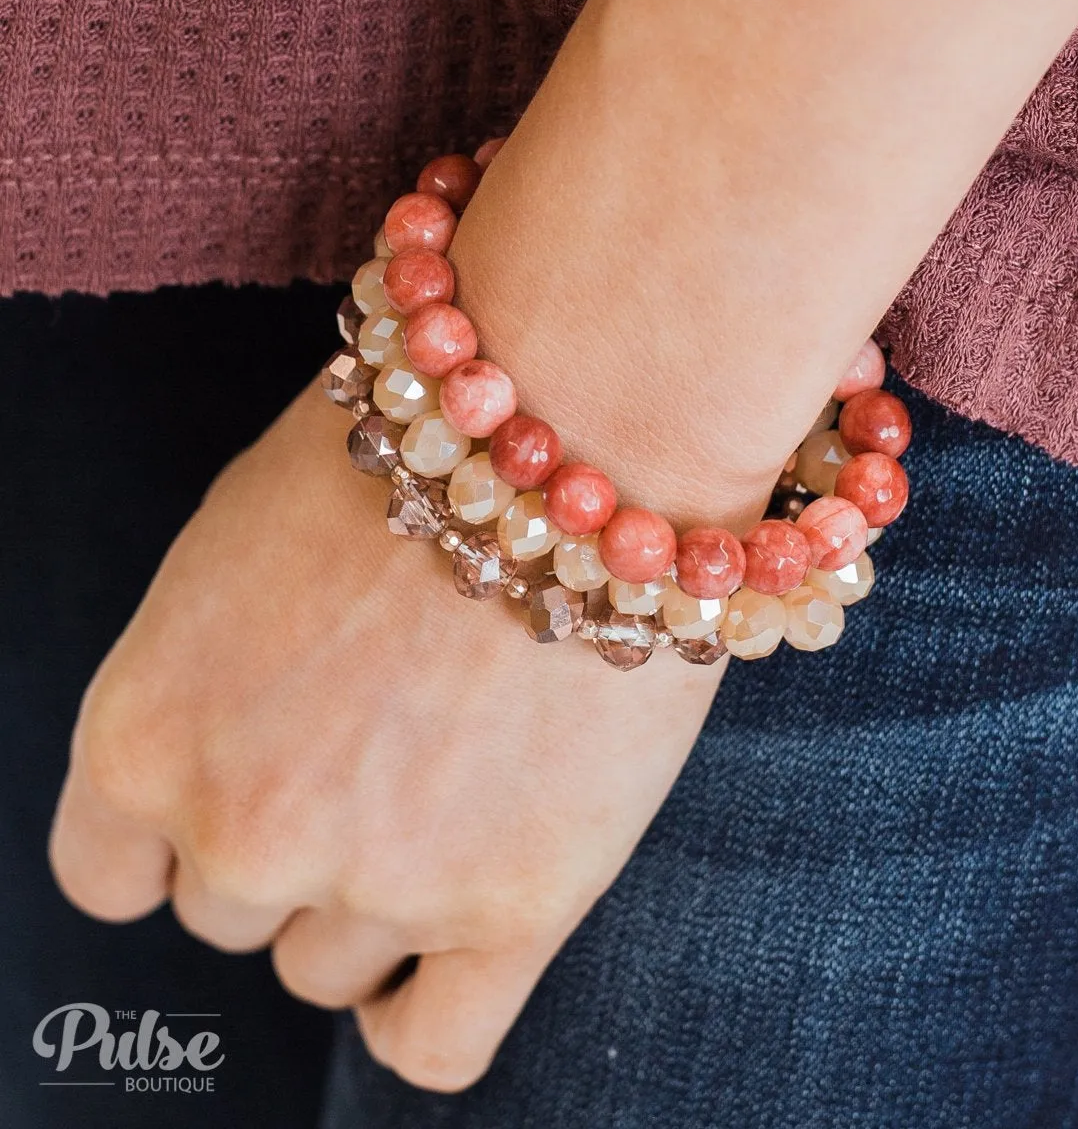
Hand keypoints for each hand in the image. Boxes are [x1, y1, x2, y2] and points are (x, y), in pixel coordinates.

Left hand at [49, 376, 723, 1091]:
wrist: (582, 416)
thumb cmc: (410, 443)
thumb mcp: (237, 539)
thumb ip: (204, 674)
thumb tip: (231, 737)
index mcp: (145, 732)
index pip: (108, 871)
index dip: (174, 832)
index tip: (232, 792)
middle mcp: (242, 828)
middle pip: (230, 913)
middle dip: (289, 841)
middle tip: (373, 745)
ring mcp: (378, 881)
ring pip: (330, 971)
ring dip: (373, 900)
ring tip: (448, 783)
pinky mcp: (514, 910)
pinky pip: (432, 1049)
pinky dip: (424, 1016)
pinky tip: (452, 941)